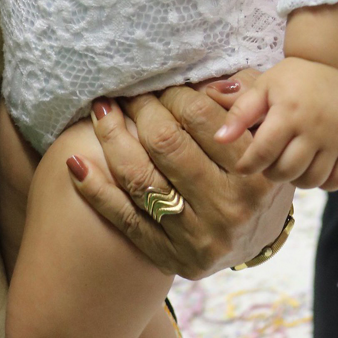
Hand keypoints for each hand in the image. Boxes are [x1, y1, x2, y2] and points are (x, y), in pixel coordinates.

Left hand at [65, 74, 292, 277]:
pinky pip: (124, 219)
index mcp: (252, 170)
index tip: (160, 83)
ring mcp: (196, 237)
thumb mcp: (263, 128)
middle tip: (129, 93)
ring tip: (101, 111)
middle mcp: (226, 207)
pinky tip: (75, 162)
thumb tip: (205, 80)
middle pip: (164, 143)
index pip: (198, 115)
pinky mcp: (171, 257)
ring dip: (111, 138)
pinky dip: (95, 190)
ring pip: (139, 179)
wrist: (257, 235)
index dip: (171, 92)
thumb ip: (243, 98)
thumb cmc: (256, 167)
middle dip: (140, 109)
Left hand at [214, 57, 337, 189]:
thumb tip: (219, 139)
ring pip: (312, 180)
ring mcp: (337, 138)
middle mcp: (314, 127)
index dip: (248, 165)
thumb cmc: (292, 77)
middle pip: (287, 171)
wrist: (333, 64)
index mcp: (288, 111)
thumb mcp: (263, 87)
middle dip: (271, 173)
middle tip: (268, 161)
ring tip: (290, 163)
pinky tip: (313, 167)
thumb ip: (240, 113)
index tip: (243, 165)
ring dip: (296, 178)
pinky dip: (324, 182)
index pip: (263, 153)